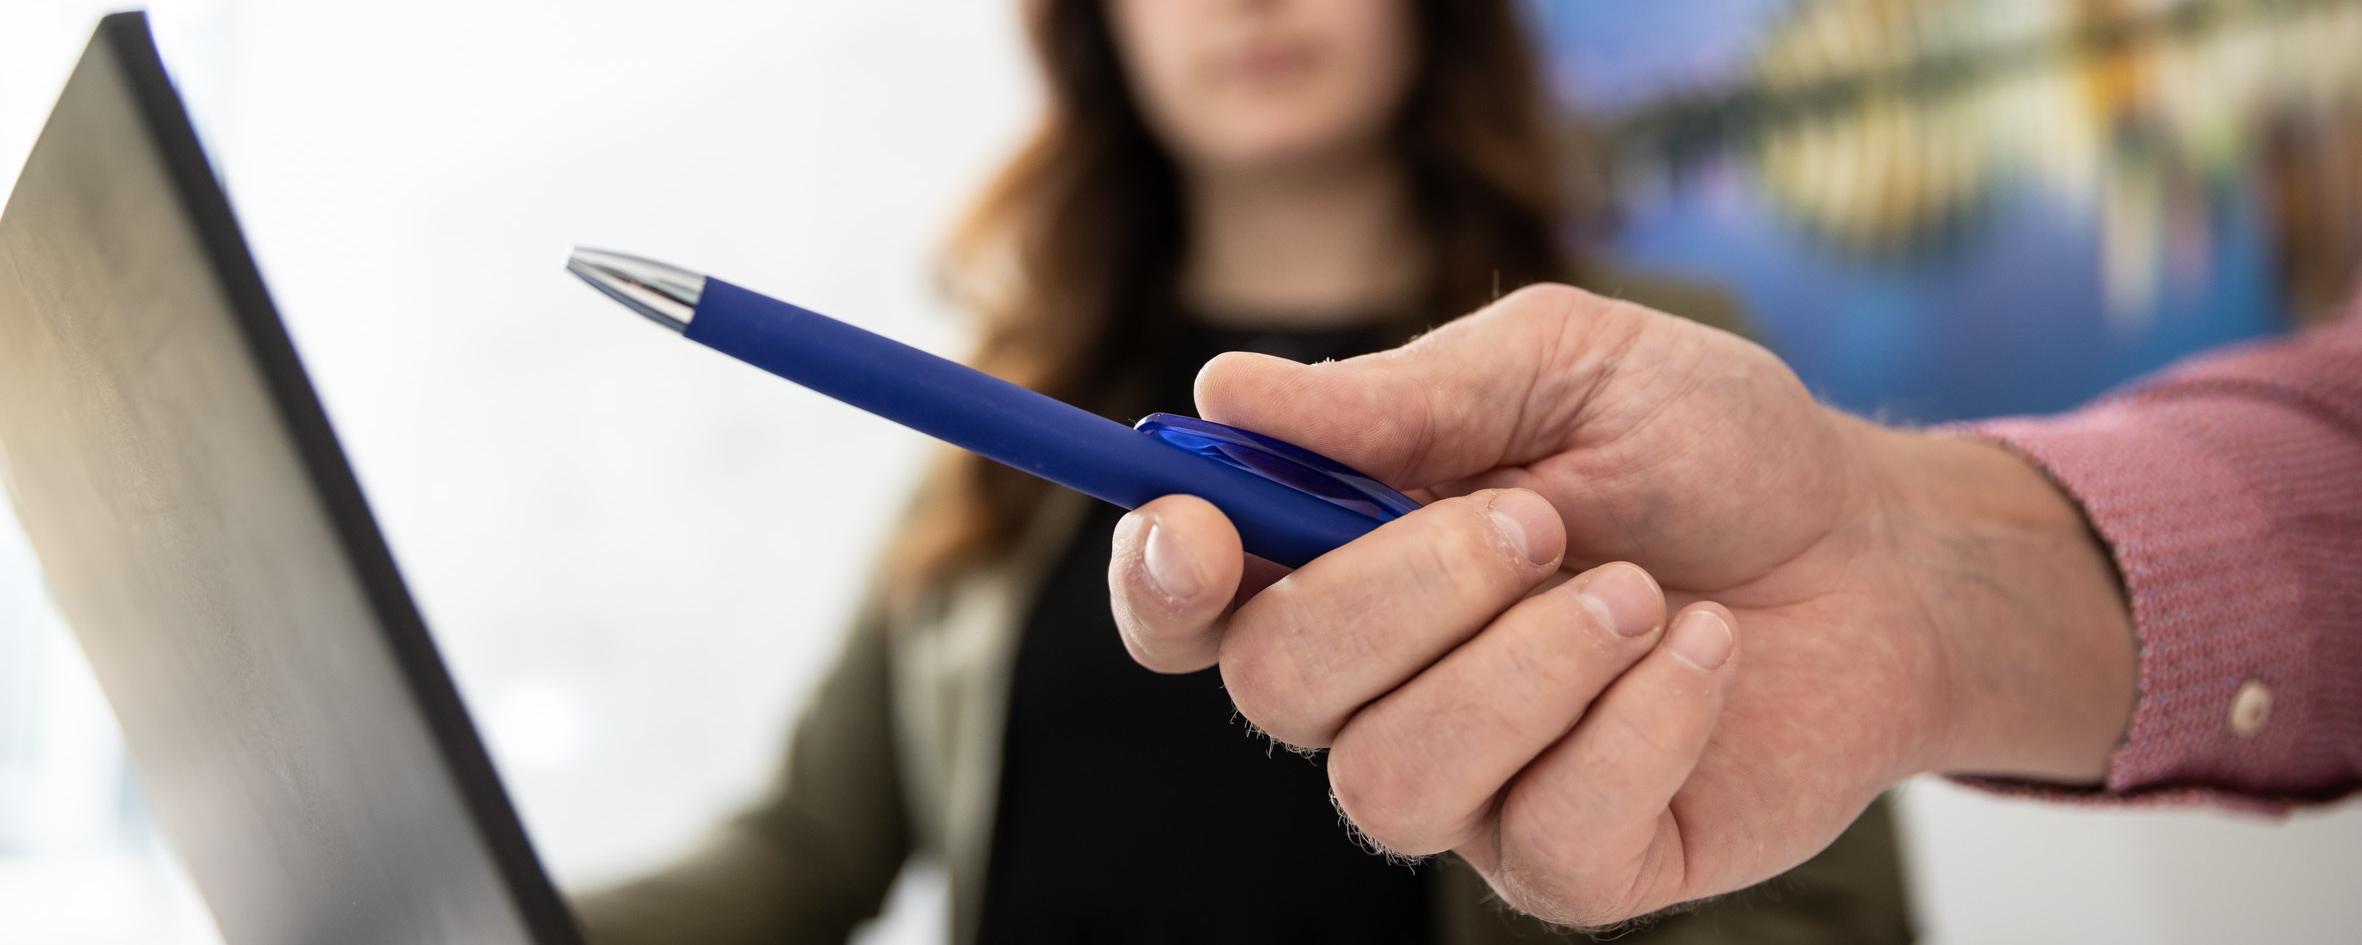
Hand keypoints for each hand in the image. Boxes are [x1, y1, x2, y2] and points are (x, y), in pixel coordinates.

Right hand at [1106, 285, 2135, 926]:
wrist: (1881, 553)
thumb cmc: (1708, 447)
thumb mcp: (1566, 365)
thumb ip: (1400, 395)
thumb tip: (1226, 389)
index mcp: (1343, 555)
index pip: (1189, 604)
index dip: (1161, 579)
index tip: (1203, 528)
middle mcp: (1379, 684)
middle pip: (1275, 684)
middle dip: (1405, 591)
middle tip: (1541, 522)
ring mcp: (1471, 786)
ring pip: (1389, 780)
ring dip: (1524, 669)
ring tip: (1634, 595)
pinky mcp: (1574, 864)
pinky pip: (1540, 838)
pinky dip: (1638, 726)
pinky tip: (1702, 655)